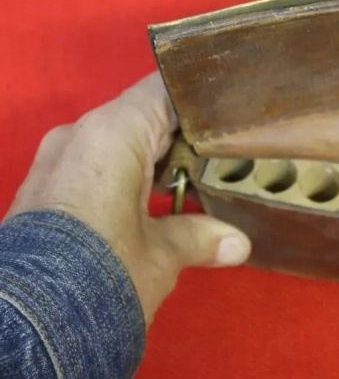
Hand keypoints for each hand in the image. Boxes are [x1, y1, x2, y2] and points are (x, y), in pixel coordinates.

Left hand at [4, 73, 251, 326]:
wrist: (25, 323)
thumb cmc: (101, 271)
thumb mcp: (162, 254)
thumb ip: (201, 236)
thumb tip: (238, 243)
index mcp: (113, 132)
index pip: (165, 89)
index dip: (203, 97)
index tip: (234, 111)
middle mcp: (81, 134)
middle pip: (144, 117)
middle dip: (184, 138)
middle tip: (227, 153)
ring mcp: (57, 161)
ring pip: (119, 144)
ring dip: (154, 162)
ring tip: (196, 182)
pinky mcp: (43, 190)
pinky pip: (95, 167)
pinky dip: (126, 178)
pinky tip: (154, 204)